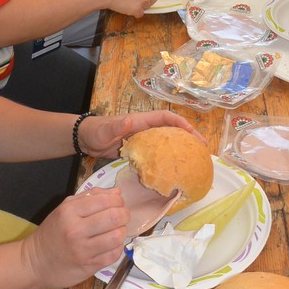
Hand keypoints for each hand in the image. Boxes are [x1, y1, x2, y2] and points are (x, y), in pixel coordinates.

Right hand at [21, 188, 128, 288]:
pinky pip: (113, 255)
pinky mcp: (89, 267)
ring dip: (121, 231)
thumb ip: (90, 197)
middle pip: (114, 217)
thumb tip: (117, 192)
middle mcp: (76, 230)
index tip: (117, 203)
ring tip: (116, 230)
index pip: (105, 200)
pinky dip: (116, 248)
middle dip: (124, 214)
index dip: (117, 200)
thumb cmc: (52, 232)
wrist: (35, 263)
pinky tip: (110, 245)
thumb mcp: (64, 208)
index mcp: (69, 212)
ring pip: (117, 236)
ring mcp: (83, 250)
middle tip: (122, 216)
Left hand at [78, 109, 205, 158]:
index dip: (180, 123)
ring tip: (196, 160)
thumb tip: (129, 121)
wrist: (86, 139)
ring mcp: (144, 140)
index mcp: (142, 121)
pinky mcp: (140, 151)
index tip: (192, 132)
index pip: (166, 118)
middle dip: (188, 137)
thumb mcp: (106, 130)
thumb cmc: (96, 131)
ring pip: (168, 142)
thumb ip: (117, 126)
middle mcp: (146, 129)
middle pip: (172, 130)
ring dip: (182, 148)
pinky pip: (159, 153)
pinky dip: (169, 158)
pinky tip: (175, 170)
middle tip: (203, 149)